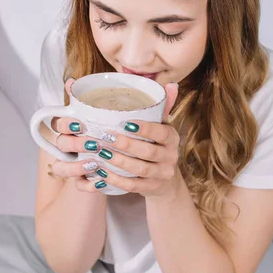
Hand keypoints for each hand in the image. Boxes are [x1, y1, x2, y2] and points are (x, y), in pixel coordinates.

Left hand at [51, 78, 180, 197]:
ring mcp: (162, 174)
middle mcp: (170, 156)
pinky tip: (102, 172)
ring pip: (141, 169)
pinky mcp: (152, 189)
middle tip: (105, 137)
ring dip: (119, 162)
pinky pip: (134, 186)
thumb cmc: (156, 144)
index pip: (162, 132)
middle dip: (126, 145)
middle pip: (149, 151)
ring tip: (101, 154)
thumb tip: (169, 83)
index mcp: (172, 137)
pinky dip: (117, 180)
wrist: (164, 178)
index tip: (125, 123)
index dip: (145, 128)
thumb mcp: (159, 124)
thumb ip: (159, 104)